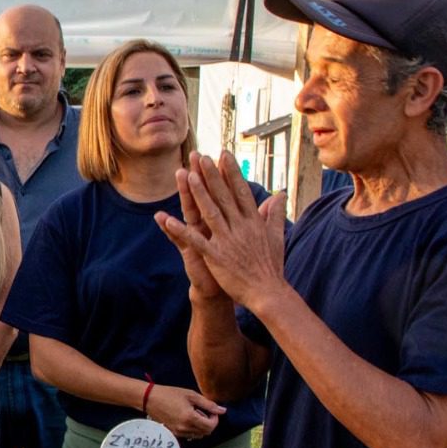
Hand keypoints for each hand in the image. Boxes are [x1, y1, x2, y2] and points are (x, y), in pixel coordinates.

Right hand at [144, 385, 223, 440]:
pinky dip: (193, 428)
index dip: (215, 419)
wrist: (149, 399)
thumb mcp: (191, 395)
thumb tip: (223, 410)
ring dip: (201, 426)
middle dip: (209, 423)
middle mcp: (185, 428)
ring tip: (195, 414)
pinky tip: (188, 418)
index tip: (212, 410)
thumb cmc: (169, 394)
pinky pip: (189, 435)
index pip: (211, 426)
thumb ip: (208, 404)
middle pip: (206, 432)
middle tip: (205, 411)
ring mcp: (178, 432)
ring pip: (199, 435)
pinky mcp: (173, 433)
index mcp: (190, 418)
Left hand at [157, 151, 287, 311]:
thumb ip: (274, 214)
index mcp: (253, 222)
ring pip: (210, 212)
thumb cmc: (271, 266)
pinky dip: (181, 230)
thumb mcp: (276, 236)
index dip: (231, 172)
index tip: (223, 154)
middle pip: (223, 197)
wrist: (268, 293)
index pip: (240, 191)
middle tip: (200, 156)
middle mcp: (241, 227)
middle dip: (211, 175)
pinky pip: (195, 241)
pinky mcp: (216, 256)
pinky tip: (167, 219)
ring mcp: (227, 241)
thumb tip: (279, 194)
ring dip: (197, 194)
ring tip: (186, 176)